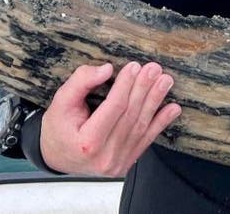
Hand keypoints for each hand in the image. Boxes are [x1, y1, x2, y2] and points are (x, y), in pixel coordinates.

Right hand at [39, 62, 181, 175]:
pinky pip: (146, 140)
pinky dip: (161, 123)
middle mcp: (105, 156)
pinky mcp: (126, 163)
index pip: (114, 108)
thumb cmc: (57, 128)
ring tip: (165, 82)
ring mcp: (117, 163)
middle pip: (130, 116)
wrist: (56, 157)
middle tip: (155, 69)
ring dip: (155, 102)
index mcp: (87, 142)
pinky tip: (173, 109)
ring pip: (141, 127)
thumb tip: (106, 70)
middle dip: (144, 89)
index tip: (134, 66)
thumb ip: (80, 83)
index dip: (126, 86)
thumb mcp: (60, 102)